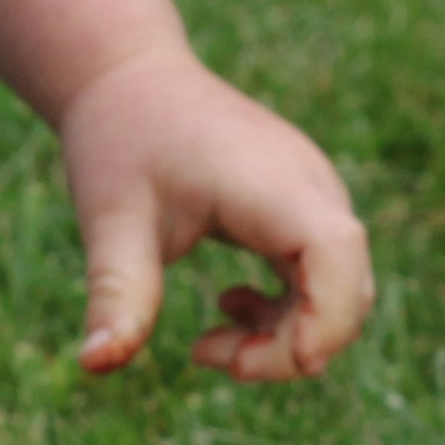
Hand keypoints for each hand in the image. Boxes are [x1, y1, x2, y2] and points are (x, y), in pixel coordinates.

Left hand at [61, 45, 371, 381]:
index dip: (323, 318)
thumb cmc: (120, 141)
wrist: (130, 79)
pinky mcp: (301, 211)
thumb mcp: (111, 219)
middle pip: (348, 288)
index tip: (258, 363)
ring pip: (338, 290)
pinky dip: (284, 309)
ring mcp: (313, 200)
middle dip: (289, 347)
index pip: (336, 252)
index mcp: (274, 183)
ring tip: (204, 343)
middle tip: (203, 355)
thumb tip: (95, 365)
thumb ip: (117, 292)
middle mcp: (311, 190)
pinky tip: (228, 302)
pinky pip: (320, 277)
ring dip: (284, 334)